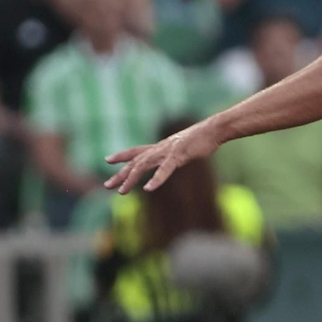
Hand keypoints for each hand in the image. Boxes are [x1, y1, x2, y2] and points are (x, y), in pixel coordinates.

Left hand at [104, 119, 222, 194]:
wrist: (214, 129)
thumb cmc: (203, 138)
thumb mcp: (185, 145)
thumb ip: (176, 152)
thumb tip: (176, 156)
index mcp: (161, 146)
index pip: (136, 150)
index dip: (122, 155)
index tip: (108, 160)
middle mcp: (160, 148)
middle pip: (135, 162)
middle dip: (121, 174)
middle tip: (107, 185)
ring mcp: (168, 151)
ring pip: (144, 165)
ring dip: (132, 179)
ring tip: (122, 192)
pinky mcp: (179, 156)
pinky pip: (165, 169)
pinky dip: (156, 179)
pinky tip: (148, 189)